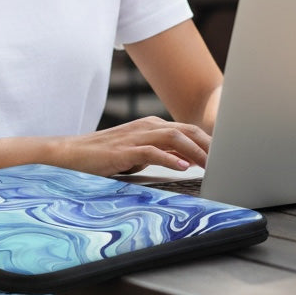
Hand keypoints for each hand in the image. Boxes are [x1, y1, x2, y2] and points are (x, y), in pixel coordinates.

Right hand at [51, 116, 210, 177]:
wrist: (69, 153)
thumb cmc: (103, 156)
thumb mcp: (136, 153)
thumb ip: (158, 154)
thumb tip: (184, 162)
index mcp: (151, 126)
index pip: (188, 130)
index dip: (208, 141)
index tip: (224, 156)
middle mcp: (146, 127)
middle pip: (186, 130)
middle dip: (208, 145)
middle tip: (225, 160)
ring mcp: (134, 137)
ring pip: (174, 137)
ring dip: (195, 151)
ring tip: (210, 165)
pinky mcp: (123, 150)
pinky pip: (151, 151)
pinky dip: (169, 158)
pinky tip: (182, 167)